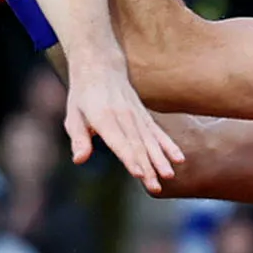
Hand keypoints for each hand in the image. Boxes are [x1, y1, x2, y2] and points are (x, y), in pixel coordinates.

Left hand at [63, 54, 183, 193]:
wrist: (101, 66)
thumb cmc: (83, 96)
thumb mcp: (73, 115)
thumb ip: (79, 138)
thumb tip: (79, 159)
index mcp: (103, 117)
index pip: (118, 141)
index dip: (128, 157)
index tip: (138, 174)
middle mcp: (123, 116)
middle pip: (137, 144)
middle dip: (147, 166)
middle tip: (155, 186)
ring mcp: (136, 115)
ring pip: (150, 140)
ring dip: (160, 159)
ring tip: (169, 176)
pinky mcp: (144, 115)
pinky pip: (158, 132)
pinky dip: (169, 145)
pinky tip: (179, 159)